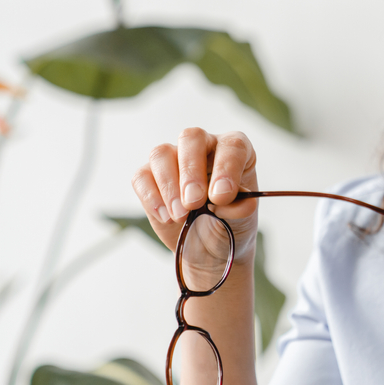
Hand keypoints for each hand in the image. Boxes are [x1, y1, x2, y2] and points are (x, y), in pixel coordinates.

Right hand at [131, 128, 259, 270]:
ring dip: (169, 187)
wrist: (209, 246)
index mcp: (233, 150)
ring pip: (161, 154)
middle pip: (191, 138)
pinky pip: (142, 177)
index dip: (226, 167)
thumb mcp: (242, 218)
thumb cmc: (230, 222)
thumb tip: (233, 200)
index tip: (221, 196)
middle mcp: (204, 146)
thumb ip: (240, 207)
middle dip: (191, 171)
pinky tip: (167, 217)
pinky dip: (152, 198)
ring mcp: (174, 158)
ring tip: (180, 216)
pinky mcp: (150, 177)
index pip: (233, 145)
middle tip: (194, 202)